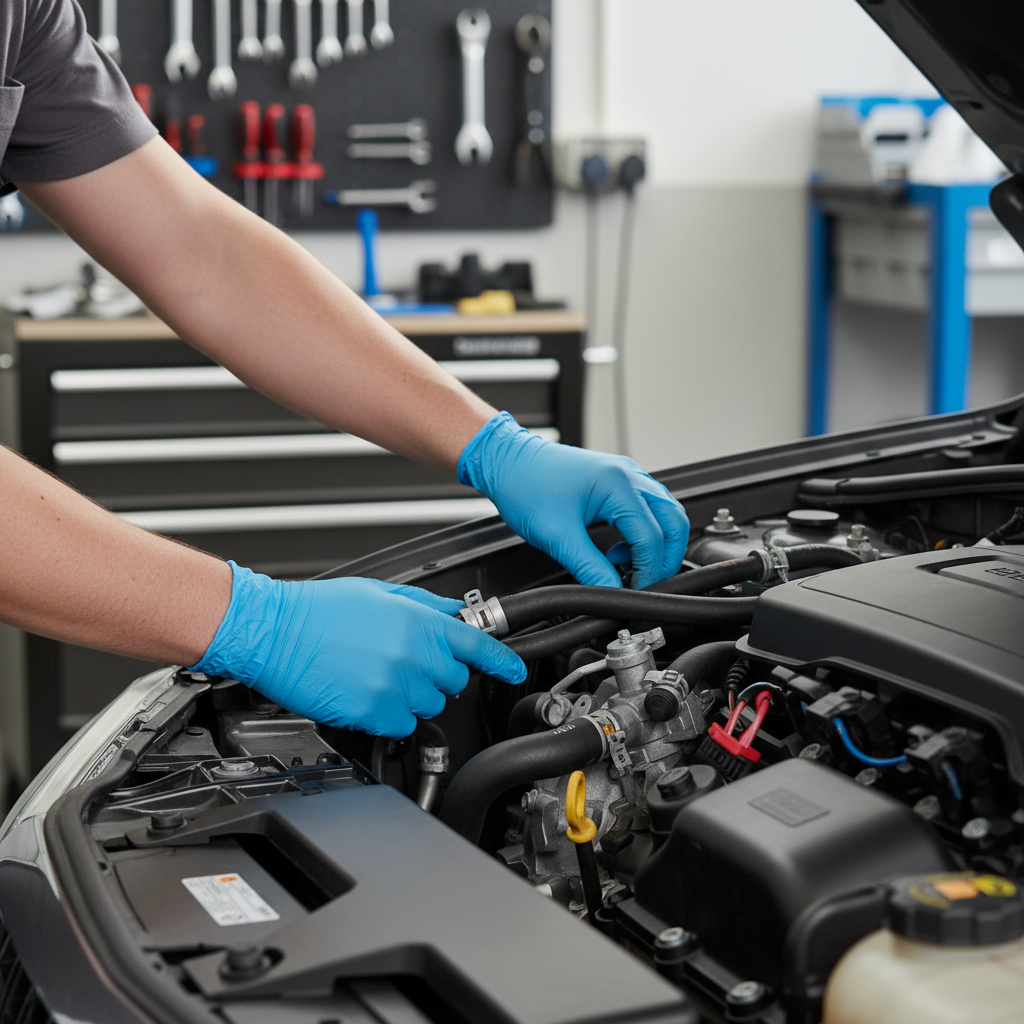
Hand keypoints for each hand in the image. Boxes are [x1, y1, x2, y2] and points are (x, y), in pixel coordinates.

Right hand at [190, 562, 526, 736]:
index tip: (514, 671)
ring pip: (428, 705)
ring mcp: (395, 687)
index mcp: (419, 622)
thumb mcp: (380, 592)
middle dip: (438, 674)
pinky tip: (366, 692)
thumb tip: (452, 612)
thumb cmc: (319, 609)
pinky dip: (389, 715)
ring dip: (412, 695)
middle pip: (454, 681)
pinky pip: (401, 724)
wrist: (275, 631)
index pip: (478, 646)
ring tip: (378, 674)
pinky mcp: (374, 713)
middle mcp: (413, 655)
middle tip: (406, 662)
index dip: (503, 662)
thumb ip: (424, 604)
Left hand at [458, 412, 688, 589]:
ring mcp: (626, 475)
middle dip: (667, 557)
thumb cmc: (524, 486)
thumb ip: (589, 568)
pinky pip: (647, 509)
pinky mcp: (618, 481)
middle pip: (674, 521)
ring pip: (665, 513)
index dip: (649, 570)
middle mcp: (629, 475)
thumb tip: (610, 592)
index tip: (638, 590)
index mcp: (618, 484)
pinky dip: (643, 533)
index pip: (652, 535)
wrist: (506, 461)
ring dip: (656, 544)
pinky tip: (619, 550)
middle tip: (648, 583)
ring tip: (629, 567)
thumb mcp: (557, 536)